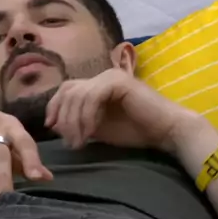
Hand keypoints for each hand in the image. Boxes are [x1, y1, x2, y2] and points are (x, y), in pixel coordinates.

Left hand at [45, 69, 196, 152]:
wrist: (166, 131)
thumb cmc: (136, 130)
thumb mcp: (99, 127)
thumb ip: (79, 122)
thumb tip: (54, 124)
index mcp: (98, 84)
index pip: (67, 89)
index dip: (55, 107)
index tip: (51, 128)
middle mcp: (103, 76)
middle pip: (68, 90)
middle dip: (62, 116)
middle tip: (68, 141)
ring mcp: (111, 76)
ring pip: (78, 95)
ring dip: (74, 122)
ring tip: (79, 143)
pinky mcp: (118, 82)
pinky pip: (92, 98)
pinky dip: (87, 117)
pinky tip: (90, 134)